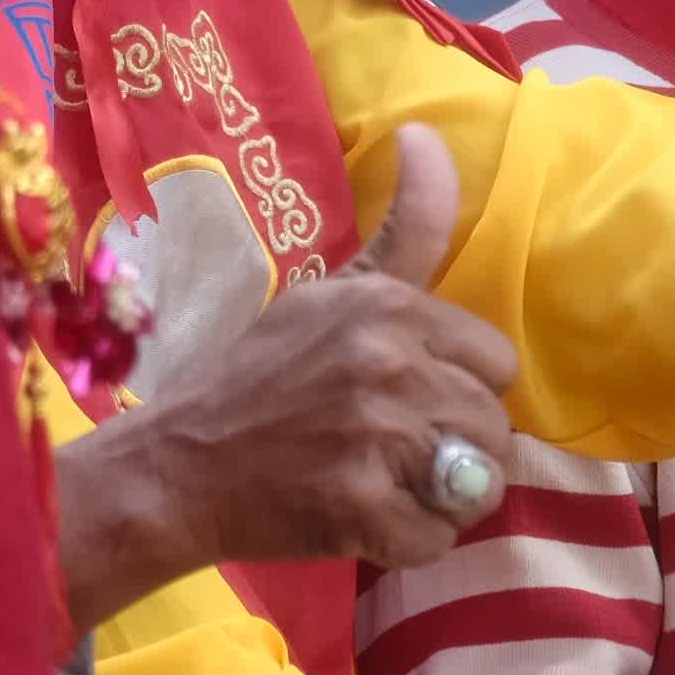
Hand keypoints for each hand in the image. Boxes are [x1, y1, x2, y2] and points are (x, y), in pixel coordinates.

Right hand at [54, 124, 519, 621]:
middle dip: (455, 445)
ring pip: (479, 482)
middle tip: (392, 449)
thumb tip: (429, 133)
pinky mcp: (361, 509)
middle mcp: (388, 363)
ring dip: (439, 496)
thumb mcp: (331, 291)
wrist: (178, 463)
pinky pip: (439, 537)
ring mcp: (375, 439)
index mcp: (387, 306)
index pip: (495, 361)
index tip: (408, 394)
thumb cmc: (260, 374)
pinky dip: (408, 541)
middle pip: (495, 424)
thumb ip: (405, 229)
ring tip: (384, 483)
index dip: (459, 386)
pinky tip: (365, 520)